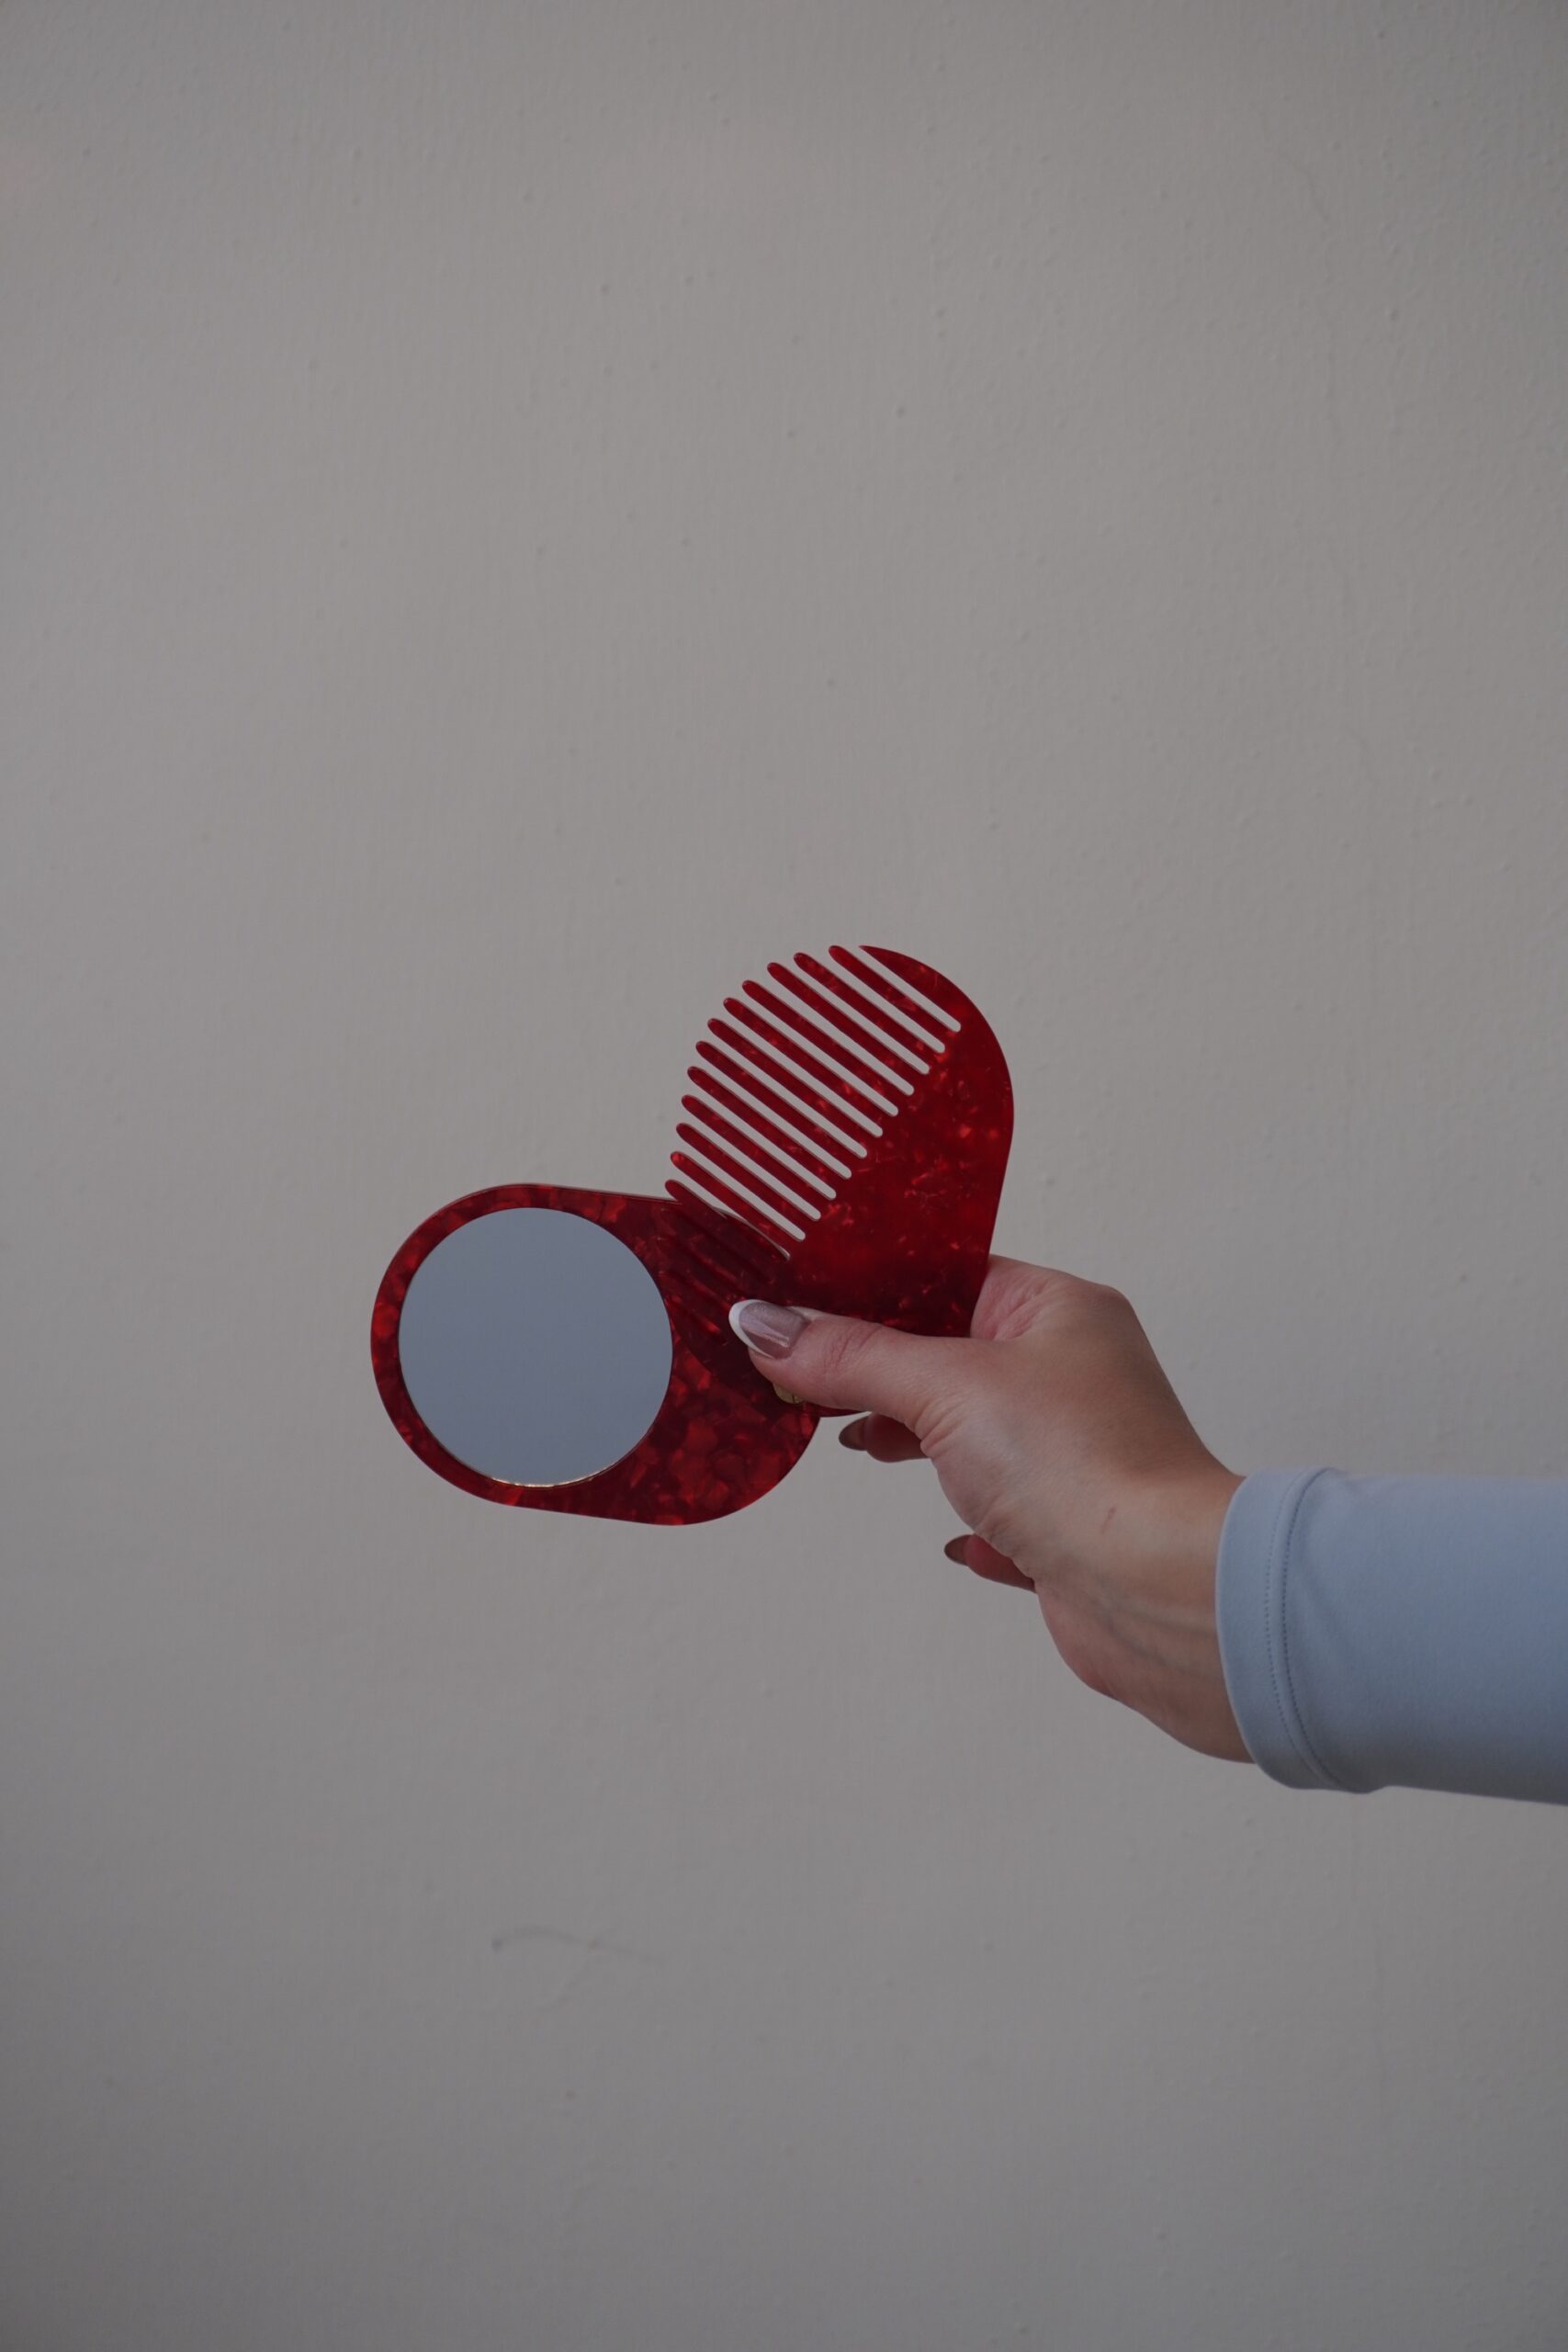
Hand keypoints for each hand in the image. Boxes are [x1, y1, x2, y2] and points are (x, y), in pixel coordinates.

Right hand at [730, 1261, 1249, 1763]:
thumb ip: (851, 1356)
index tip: (793, 1297)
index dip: (867, 1285)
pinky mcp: (1069, 1530)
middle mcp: (1073, 1374)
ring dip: (910, 1436)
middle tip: (797, 1370)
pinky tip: (952, 1537)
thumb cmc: (1087, 1468)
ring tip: (847, 1437)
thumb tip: (768, 1325)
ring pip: (971, 1431)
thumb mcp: (945, 1387)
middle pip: (951, 1352)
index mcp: (1060, 1311)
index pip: (947, 1273)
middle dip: (876, 1365)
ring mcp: (1073, 1453)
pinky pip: (1005, 1513)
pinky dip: (969, 1519)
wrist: (1161, 1592)